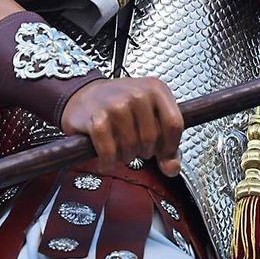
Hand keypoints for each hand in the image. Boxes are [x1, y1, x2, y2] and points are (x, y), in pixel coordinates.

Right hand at [59, 78, 184, 175]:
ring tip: (119, 149)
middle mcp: (138, 93)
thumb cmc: (120, 106)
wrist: (84, 96)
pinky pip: (109, 151)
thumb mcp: (150, 117)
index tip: (163, 154)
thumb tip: (172, 169)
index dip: (170, 146)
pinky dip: (107, 161)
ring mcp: (116, 104)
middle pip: (152, 139)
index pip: (174, 124)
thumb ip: (166, 144)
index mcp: (156, 89)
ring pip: (131, 146)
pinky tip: (106, 160)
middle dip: (143, 152)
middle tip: (133, 147)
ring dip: (124, 157)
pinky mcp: (96, 118)